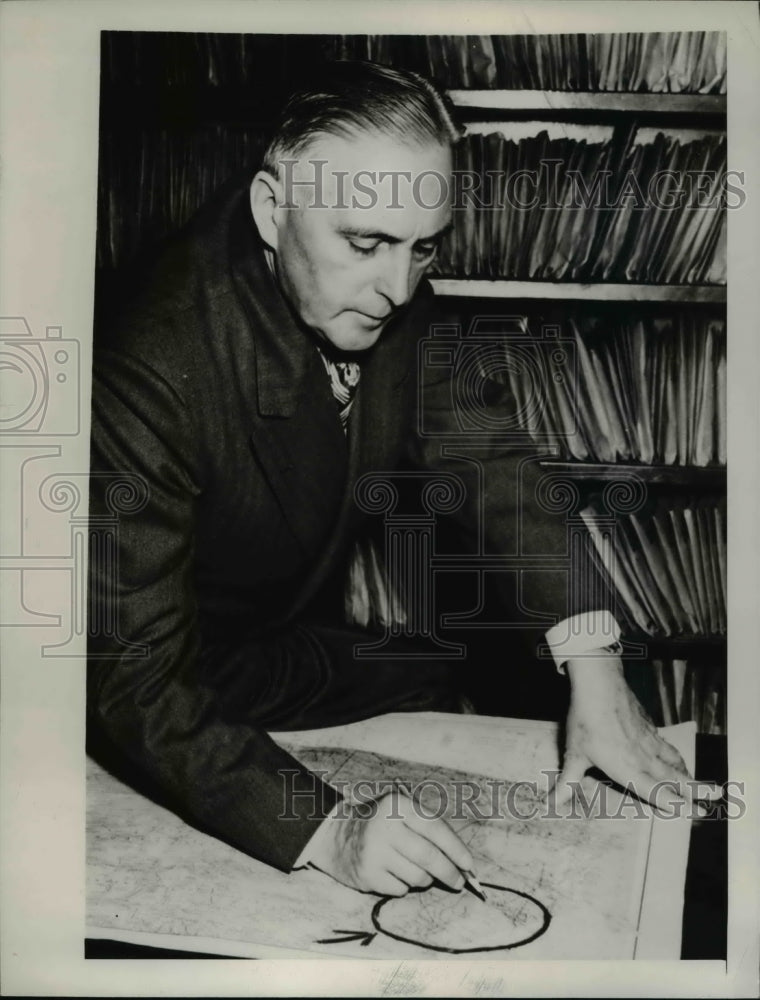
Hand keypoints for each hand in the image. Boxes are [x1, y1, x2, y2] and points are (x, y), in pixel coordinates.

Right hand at [305, 787, 473, 895]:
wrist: (335, 834)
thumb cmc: (380, 822)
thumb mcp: (401, 811)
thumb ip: (429, 829)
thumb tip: (462, 861)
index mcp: (397, 805)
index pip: (435, 829)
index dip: (456, 849)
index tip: (469, 865)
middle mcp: (384, 827)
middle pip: (429, 857)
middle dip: (449, 873)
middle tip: (459, 882)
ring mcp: (373, 852)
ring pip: (417, 877)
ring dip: (426, 879)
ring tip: (418, 871)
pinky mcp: (366, 875)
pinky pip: (400, 890)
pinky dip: (405, 886)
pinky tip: (395, 873)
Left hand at [553, 653, 710, 811]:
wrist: (599, 684)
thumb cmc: (586, 720)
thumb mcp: (574, 753)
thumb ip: (567, 781)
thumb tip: (551, 803)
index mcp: (627, 768)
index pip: (654, 792)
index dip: (672, 803)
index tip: (689, 812)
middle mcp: (643, 757)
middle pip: (674, 778)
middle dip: (694, 790)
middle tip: (713, 797)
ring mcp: (649, 740)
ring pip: (674, 761)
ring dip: (689, 774)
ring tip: (702, 784)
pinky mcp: (649, 726)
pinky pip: (667, 745)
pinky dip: (676, 756)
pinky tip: (677, 758)